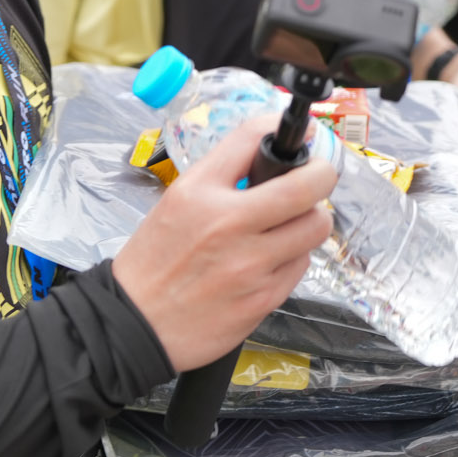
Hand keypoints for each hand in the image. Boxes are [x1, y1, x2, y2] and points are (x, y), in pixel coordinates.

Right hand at [112, 117, 336, 371]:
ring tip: (287, 225)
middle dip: (321, 177)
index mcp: (200, 193)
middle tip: (315, 180)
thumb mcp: (178, 200)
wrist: (136, 324)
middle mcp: (227, 225)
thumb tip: (270, 149)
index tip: (302, 135)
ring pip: (314, 227)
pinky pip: (300, 265)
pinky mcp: (263, 299)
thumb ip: (224, 172)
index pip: (254, 139)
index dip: (289, 132)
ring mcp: (250, 265)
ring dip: (308, 221)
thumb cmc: (155, 261)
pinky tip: (270, 259)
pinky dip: (293, 256)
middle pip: (308, 188)